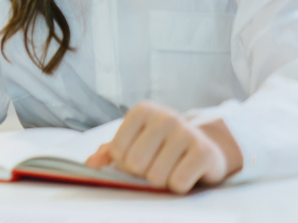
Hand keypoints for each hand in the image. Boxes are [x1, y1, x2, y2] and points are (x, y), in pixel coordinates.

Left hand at [84, 101, 242, 193]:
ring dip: (161, 180)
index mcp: (142, 111)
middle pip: (135, 164)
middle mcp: (165, 117)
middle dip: (142, 172)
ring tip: (172, 167)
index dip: (123, 163)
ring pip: (156, 176)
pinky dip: (178, 186)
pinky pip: (178, 183)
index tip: (138, 156)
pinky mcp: (205, 151)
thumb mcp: (135, 141)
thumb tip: (91, 163)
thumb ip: (110, 151)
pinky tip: (185, 172)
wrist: (206, 145)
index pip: (117, 150)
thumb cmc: (162, 145)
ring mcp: (187, 132)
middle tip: (156, 164)